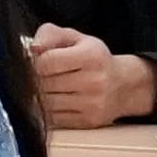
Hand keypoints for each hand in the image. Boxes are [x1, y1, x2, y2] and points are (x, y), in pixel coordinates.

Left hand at [19, 26, 148, 132]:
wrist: (123, 85)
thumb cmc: (94, 59)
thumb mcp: (76, 39)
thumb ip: (51, 35)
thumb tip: (33, 48)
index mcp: (91, 56)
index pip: (46, 62)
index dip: (37, 62)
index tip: (41, 62)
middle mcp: (95, 81)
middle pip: (44, 84)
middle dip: (37, 80)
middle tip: (44, 76)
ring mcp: (92, 104)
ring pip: (46, 103)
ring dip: (41, 96)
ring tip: (51, 88)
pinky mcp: (87, 121)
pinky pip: (53, 119)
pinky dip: (48, 111)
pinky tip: (57, 101)